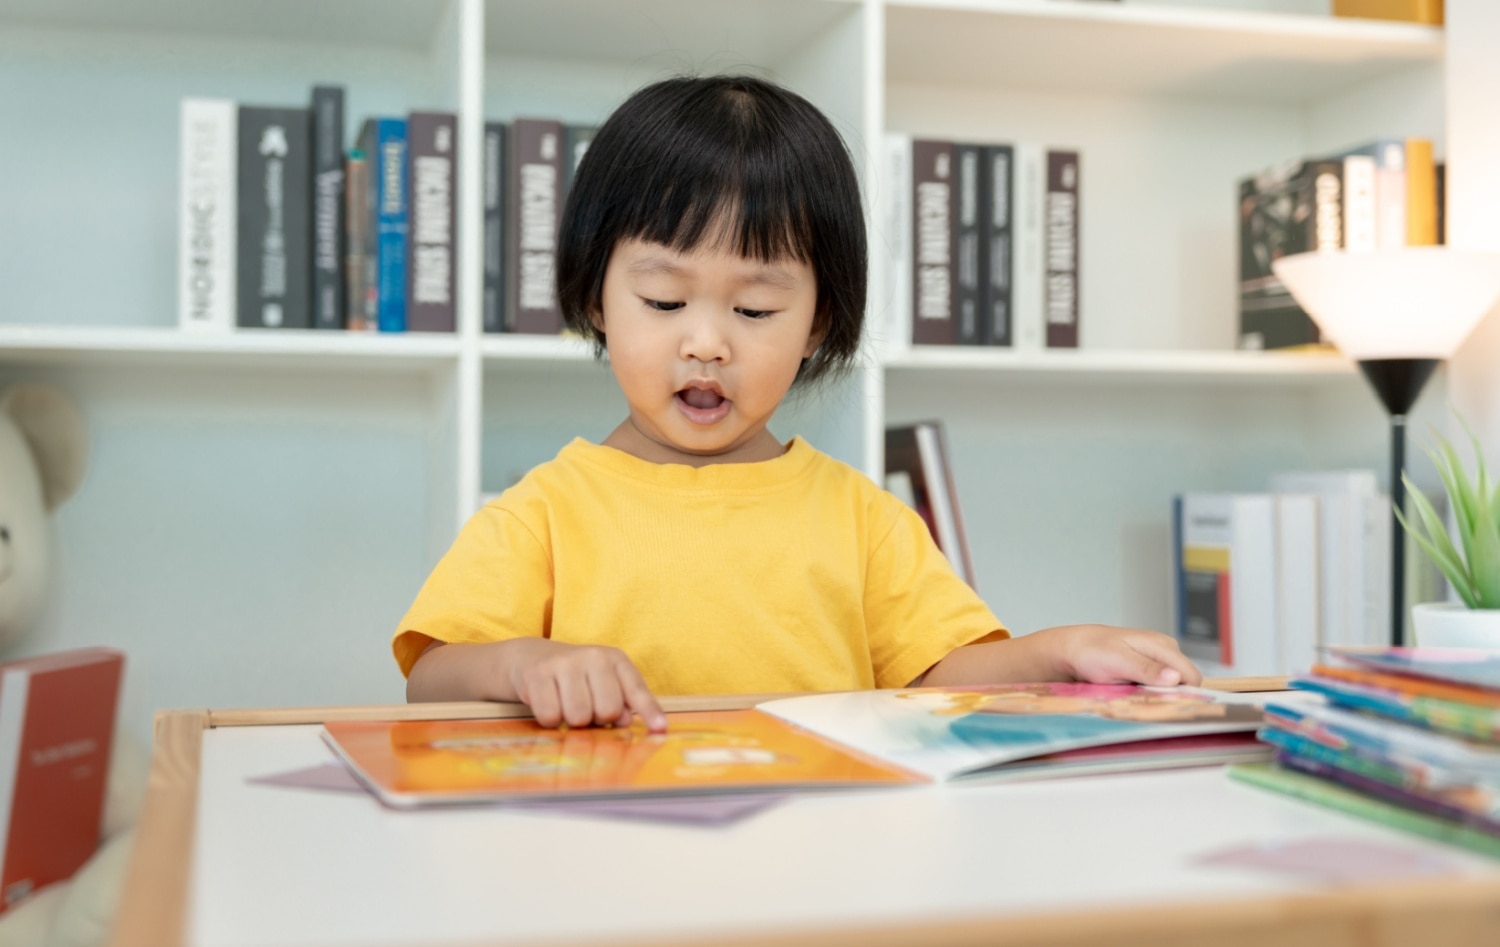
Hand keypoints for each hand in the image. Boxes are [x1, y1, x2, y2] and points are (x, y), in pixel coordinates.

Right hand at [506, 638, 666, 731]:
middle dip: (597, 719)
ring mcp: (565, 663)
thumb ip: (622, 703)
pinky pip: (550, 716)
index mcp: (616, 660)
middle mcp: (593, 656)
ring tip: (566, 706)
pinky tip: (549, 704)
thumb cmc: (576, 678)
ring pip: (579, 716)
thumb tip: (626, 722)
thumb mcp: (605, 683)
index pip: (637, 690)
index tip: (660, 730)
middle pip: (607, 710)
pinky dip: (549, 720)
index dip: (650, 712)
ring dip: (571, 721)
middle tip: (586, 709)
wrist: (531, 657)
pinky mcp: (538, 673)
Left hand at [1038, 624, 1202, 686]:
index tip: (1162, 703)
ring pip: (1170, 686)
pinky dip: (1148, 693)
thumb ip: (1146, 668)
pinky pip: (1157, 686)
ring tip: (1132, 693)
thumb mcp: (1118, 661)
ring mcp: (1156, 661)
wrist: (1071, 649)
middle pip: (1184, 682)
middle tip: (1141, 698)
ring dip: (1157, 695)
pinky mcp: (1146, 670)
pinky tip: (1130, 692)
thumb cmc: (1091, 651)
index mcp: (1163, 646)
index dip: (1183, 692)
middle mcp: (1164, 652)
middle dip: (1169, 695)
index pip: (1191, 676)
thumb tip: (1175, 677)